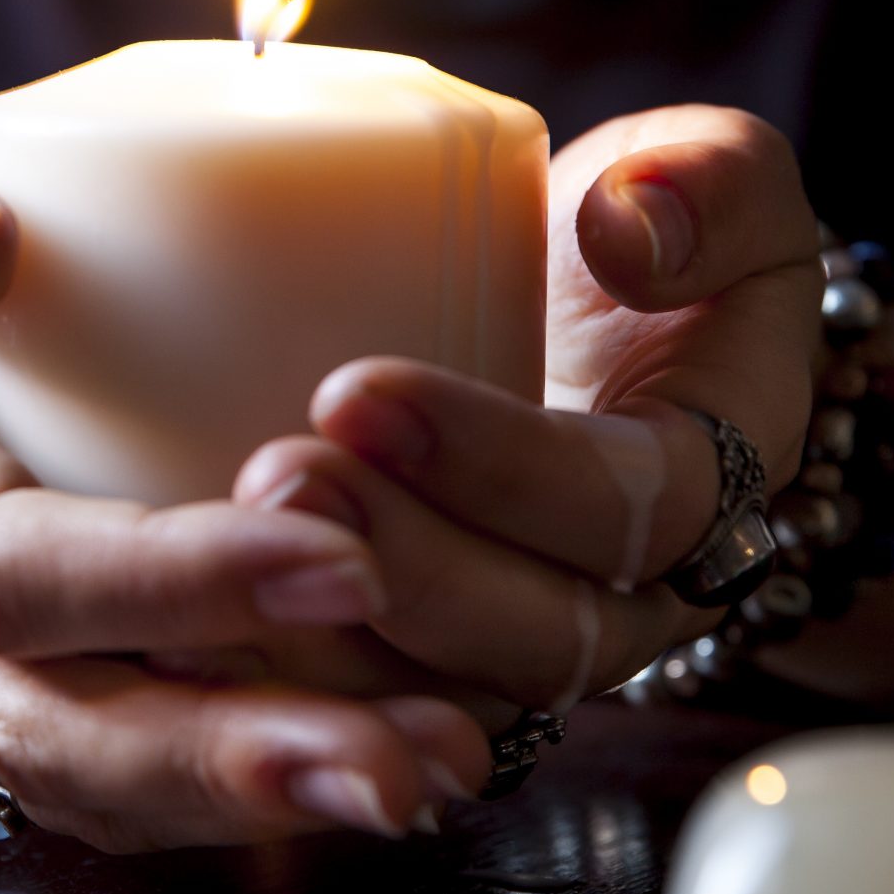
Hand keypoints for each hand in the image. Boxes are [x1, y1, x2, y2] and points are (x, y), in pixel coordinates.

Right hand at [0, 110, 489, 849]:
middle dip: (230, 753)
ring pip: (79, 788)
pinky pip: (103, 785)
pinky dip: (236, 792)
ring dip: (259, 798)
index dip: (160, 581)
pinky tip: (374, 758)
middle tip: (410, 758)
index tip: (336, 559)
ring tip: (431, 773)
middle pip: (42, 728)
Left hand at [235, 106, 821, 711]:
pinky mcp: (430, 668)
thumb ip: (710, 183)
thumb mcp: (715, 179)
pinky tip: (179, 631)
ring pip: (442, 698)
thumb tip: (629, 223)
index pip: (626, 508)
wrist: (579, 315)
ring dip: (330, 638)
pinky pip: (367, 715)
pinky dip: (280, 683)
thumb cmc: (644, 238)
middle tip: (275, 478)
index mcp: (706, 484)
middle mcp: (628, 597)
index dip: (500, 466)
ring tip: (218, 547)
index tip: (358, 389)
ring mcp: (522, 647)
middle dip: (402, 567)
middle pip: (535, 635)